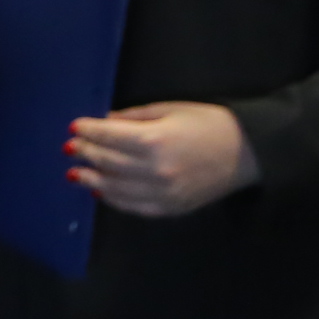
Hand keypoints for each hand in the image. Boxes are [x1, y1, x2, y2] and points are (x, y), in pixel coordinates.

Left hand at [68, 102, 256, 217]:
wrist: (248, 153)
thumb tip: (106, 121)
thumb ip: (135, 117)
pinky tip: (101, 192)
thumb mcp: (170, 110)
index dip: (89, 131)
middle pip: (109, 163)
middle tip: (71, 148)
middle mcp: (155, 170)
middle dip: (87, 154)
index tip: (74, 127)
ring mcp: (163, 193)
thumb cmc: (209, 123)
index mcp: (155, 141)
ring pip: (116, 190)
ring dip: (92, 180)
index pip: (109, 136)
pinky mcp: (172, 208)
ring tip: (75, 173)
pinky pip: (135, 207)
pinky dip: (114, 200)